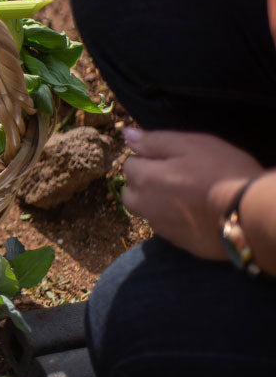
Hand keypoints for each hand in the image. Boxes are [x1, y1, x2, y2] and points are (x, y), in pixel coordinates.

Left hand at [121, 127, 262, 259]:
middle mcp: (146, 206)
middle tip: (172, 178)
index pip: (129, 165)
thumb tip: (126, 133)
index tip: (169, 159)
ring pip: (146, 212)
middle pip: (130, 193)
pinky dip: (172, 219)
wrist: (249, 214)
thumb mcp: (190, 145)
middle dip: (143, 184)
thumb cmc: (222, 172)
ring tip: (184, 196)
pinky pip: (166, 228)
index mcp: (146, 179)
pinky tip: (193, 213)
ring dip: (155, 203)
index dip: (147, 159)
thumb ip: (154, 141)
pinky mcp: (179, 243)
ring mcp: (161, 227)